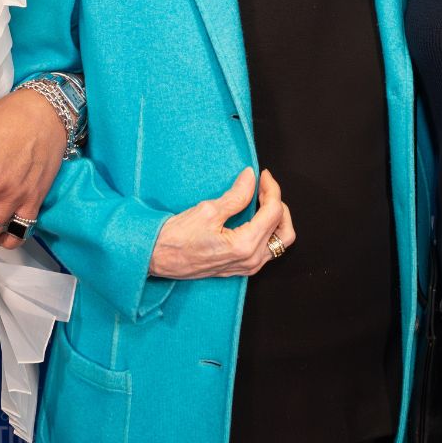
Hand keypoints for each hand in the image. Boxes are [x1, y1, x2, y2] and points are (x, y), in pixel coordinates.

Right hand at [148, 169, 293, 279]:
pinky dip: (268, 230)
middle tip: (265, 187)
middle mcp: (251, 260)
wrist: (157, 257)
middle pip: (284, 230)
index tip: (263, 175)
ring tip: (262, 200)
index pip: (274, 212)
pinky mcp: (242, 267)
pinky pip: (268, 249)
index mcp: (244, 245)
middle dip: (278, 204)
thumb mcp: (208, 210)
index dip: (271, 188)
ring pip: (279, 242)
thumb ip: (236, 195)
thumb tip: (251, 178)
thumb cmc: (176, 238)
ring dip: (276, 219)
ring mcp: (248, 267)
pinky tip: (256, 216)